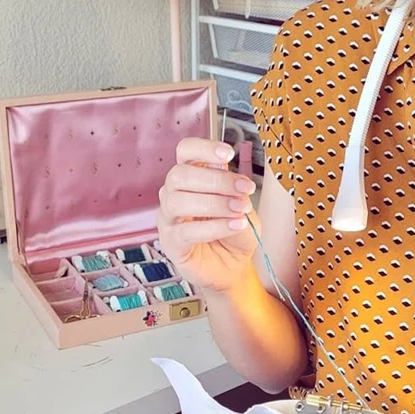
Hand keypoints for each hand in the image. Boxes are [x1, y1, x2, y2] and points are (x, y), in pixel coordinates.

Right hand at [157, 137, 258, 294]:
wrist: (233, 265)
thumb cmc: (235, 231)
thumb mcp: (245, 207)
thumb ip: (237, 193)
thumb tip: (236, 184)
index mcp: (192, 176)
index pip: (185, 151)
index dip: (204, 148)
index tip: (228, 154)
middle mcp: (175, 192)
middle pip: (179, 174)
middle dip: (216, 180)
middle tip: (244, 190)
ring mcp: (169, 218)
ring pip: (178, 201)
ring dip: (215, 204)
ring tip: (240, 211)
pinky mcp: (170, 242)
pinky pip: (185, 231)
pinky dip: (214, 227)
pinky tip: (235, 226)